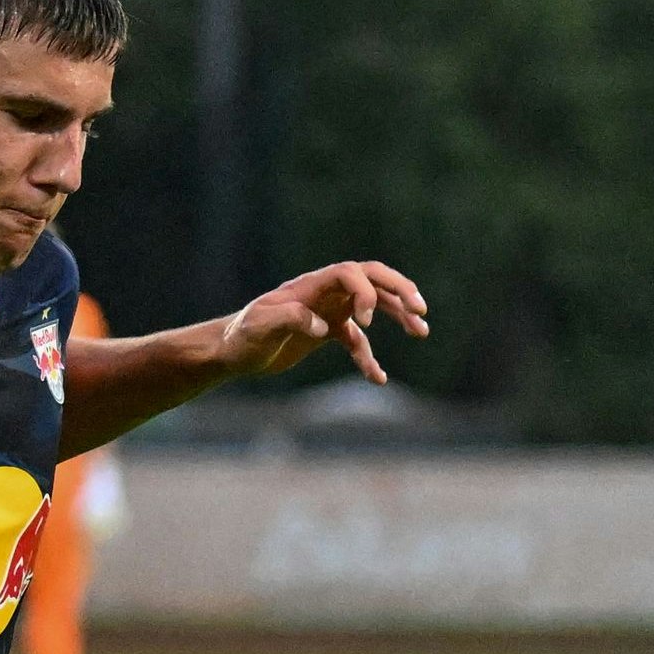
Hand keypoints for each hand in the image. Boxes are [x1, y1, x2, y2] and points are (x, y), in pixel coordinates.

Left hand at [217, 261, 428, 383]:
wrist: (231, 351)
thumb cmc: (241, 338)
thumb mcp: (258, 328)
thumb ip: (287, 320)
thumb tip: (321, 326)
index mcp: (310, 286)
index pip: (350, 274)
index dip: (366, 292)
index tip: (368, 321)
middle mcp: (323, 293)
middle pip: (371, 279)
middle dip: (398, 290)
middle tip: (420, 309)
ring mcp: (327, 311)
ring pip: (372, 306)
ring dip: (398, 315)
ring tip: (422, 330)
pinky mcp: (326, 332)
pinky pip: (357, 341)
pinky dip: (369, 358)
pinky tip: (378, 379)